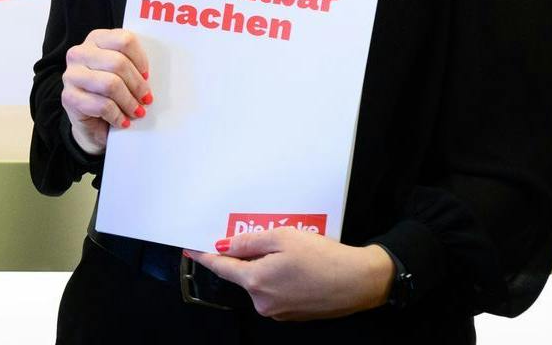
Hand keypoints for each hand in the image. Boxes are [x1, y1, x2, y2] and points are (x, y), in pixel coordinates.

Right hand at [59, 28, 150, 155]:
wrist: (93, 124)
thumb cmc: (113, 95)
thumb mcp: (123, 74)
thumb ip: (134, 66)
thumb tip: (151, 75)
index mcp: (96, 40)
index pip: (124, 40)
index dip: (140, 60)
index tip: (147, 75)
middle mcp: (79, 53)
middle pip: (118, 63)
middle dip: (137, 85)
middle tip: (146, 99)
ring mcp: (71, 75)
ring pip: (110, 84)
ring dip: (129, 102)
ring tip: (136, 112)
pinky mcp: (69, 97)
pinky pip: (102, 105)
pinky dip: (118, 116)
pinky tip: (122, 121)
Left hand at [187, 229, 395, 319]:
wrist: (361, 282)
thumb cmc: (322, 257)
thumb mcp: (281, 238)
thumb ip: (248, 243)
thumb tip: (224, 246)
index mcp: (255, 282)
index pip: (220, 268)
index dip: (204, 256)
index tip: (190, 249)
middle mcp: (263, 302)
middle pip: (243, 274)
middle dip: (246, 256)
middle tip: (263, 238)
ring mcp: (279, 312)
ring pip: (261, 282)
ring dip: (265, 266)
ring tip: (290, 251)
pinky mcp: (294, 315)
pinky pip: (276, 291)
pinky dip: (278, 277)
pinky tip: (298, 266)